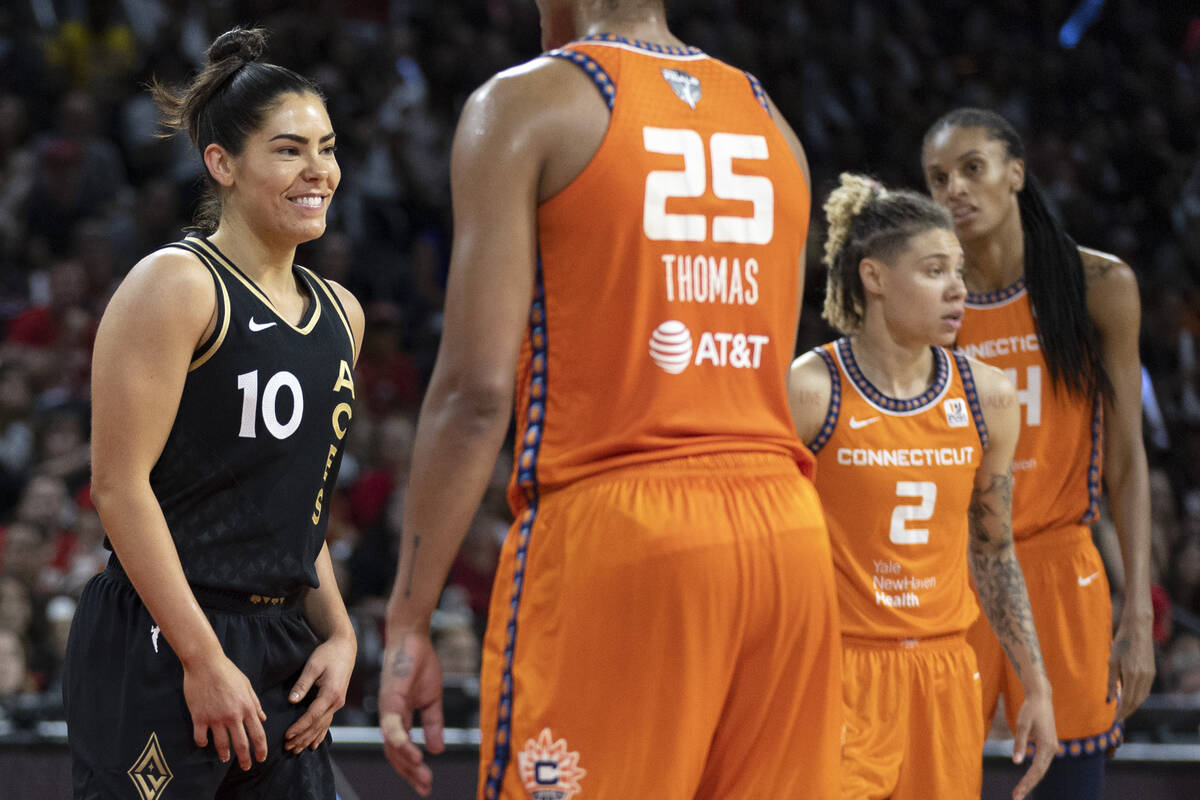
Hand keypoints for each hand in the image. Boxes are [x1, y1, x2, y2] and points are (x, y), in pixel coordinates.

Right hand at [183, 654, 267, 769]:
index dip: (261, 749)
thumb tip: (263, 719)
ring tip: (225, 759)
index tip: (261, 758)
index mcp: (247, 707)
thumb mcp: (247, 685)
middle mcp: (233, 715)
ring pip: (221, 744)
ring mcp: (215, 718)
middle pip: (241, 744)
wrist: (205, 663)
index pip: (258, 734)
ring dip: (224, 754)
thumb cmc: (228, 671)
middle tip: (246, 767)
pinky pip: (201, 737)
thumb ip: (255, 703)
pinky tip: (204, 743)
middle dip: (245, 759)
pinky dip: (202, 743)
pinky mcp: (199, 717)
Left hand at [284, 634, 356, 752]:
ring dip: (309, 739)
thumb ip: (302, 685)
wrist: (345, 647)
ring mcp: (338, 703)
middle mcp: (336, 702)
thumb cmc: (328, 654)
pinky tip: (314, 744)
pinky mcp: (337, 701)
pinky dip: (320, 734)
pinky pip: (328, 722)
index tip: (286, 736)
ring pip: (323, 726)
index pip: (312, 716)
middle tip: (287, 748)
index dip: (299, 728)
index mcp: (330, 694)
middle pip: (317, 725)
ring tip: (296, 750)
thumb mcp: (313, 666)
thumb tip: (291, 701)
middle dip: (302, 738)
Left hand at [379, 630, 444, 796]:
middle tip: (425, 788)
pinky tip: (415, 752)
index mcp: (398, 718)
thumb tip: (436, 749)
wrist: (413, 637)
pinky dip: (403, 742)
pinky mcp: (390, 699)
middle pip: (394, 754)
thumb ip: (433, 724)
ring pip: (392, 744)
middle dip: (409, 773)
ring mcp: (387, 709)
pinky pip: (394, 726)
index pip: (401, 750)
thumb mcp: (431, 699)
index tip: (426, 784)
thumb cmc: (420, 664)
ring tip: (423, 775)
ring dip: (407, 761)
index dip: (412, 768)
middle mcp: (389, 717)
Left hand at [1010, 689, 1056, 799]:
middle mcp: (1052, 749)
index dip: (1026, 783)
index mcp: (1047, 746)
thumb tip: (1016, 762)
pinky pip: (1040, 763)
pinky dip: (1033, 772)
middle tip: (1015, 798)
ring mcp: (1051, 747)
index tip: (1016, 795)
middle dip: (1028, 786)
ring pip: (1041, 769)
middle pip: (1040, 773)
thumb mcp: (1022, 724)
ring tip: (1019, 792)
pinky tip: (1026, 780)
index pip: (1036, 770)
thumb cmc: (1030, 709)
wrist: (1040, 697)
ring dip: (1030, 781)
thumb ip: (1020, 743)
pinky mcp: (1047, 745)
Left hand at [1108, 615, 1154, 720]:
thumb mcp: (1111, 661)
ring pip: (1142, 697)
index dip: (1121, 712)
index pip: (1127, 700)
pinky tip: (1130, 699)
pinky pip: (1145, 690)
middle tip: (1116, 718)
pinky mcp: (1152, 672)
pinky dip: (1138, 697)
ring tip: (1122, 711)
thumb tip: (1109, 699)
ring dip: (1133, 706)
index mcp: (1132, 675)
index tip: (1113, 719)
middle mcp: (1143, 677)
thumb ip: (1110, 681)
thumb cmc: (1121, 643)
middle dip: (1126, 712)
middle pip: (1136, 701)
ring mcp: (1149, 675)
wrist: (1138, 629)